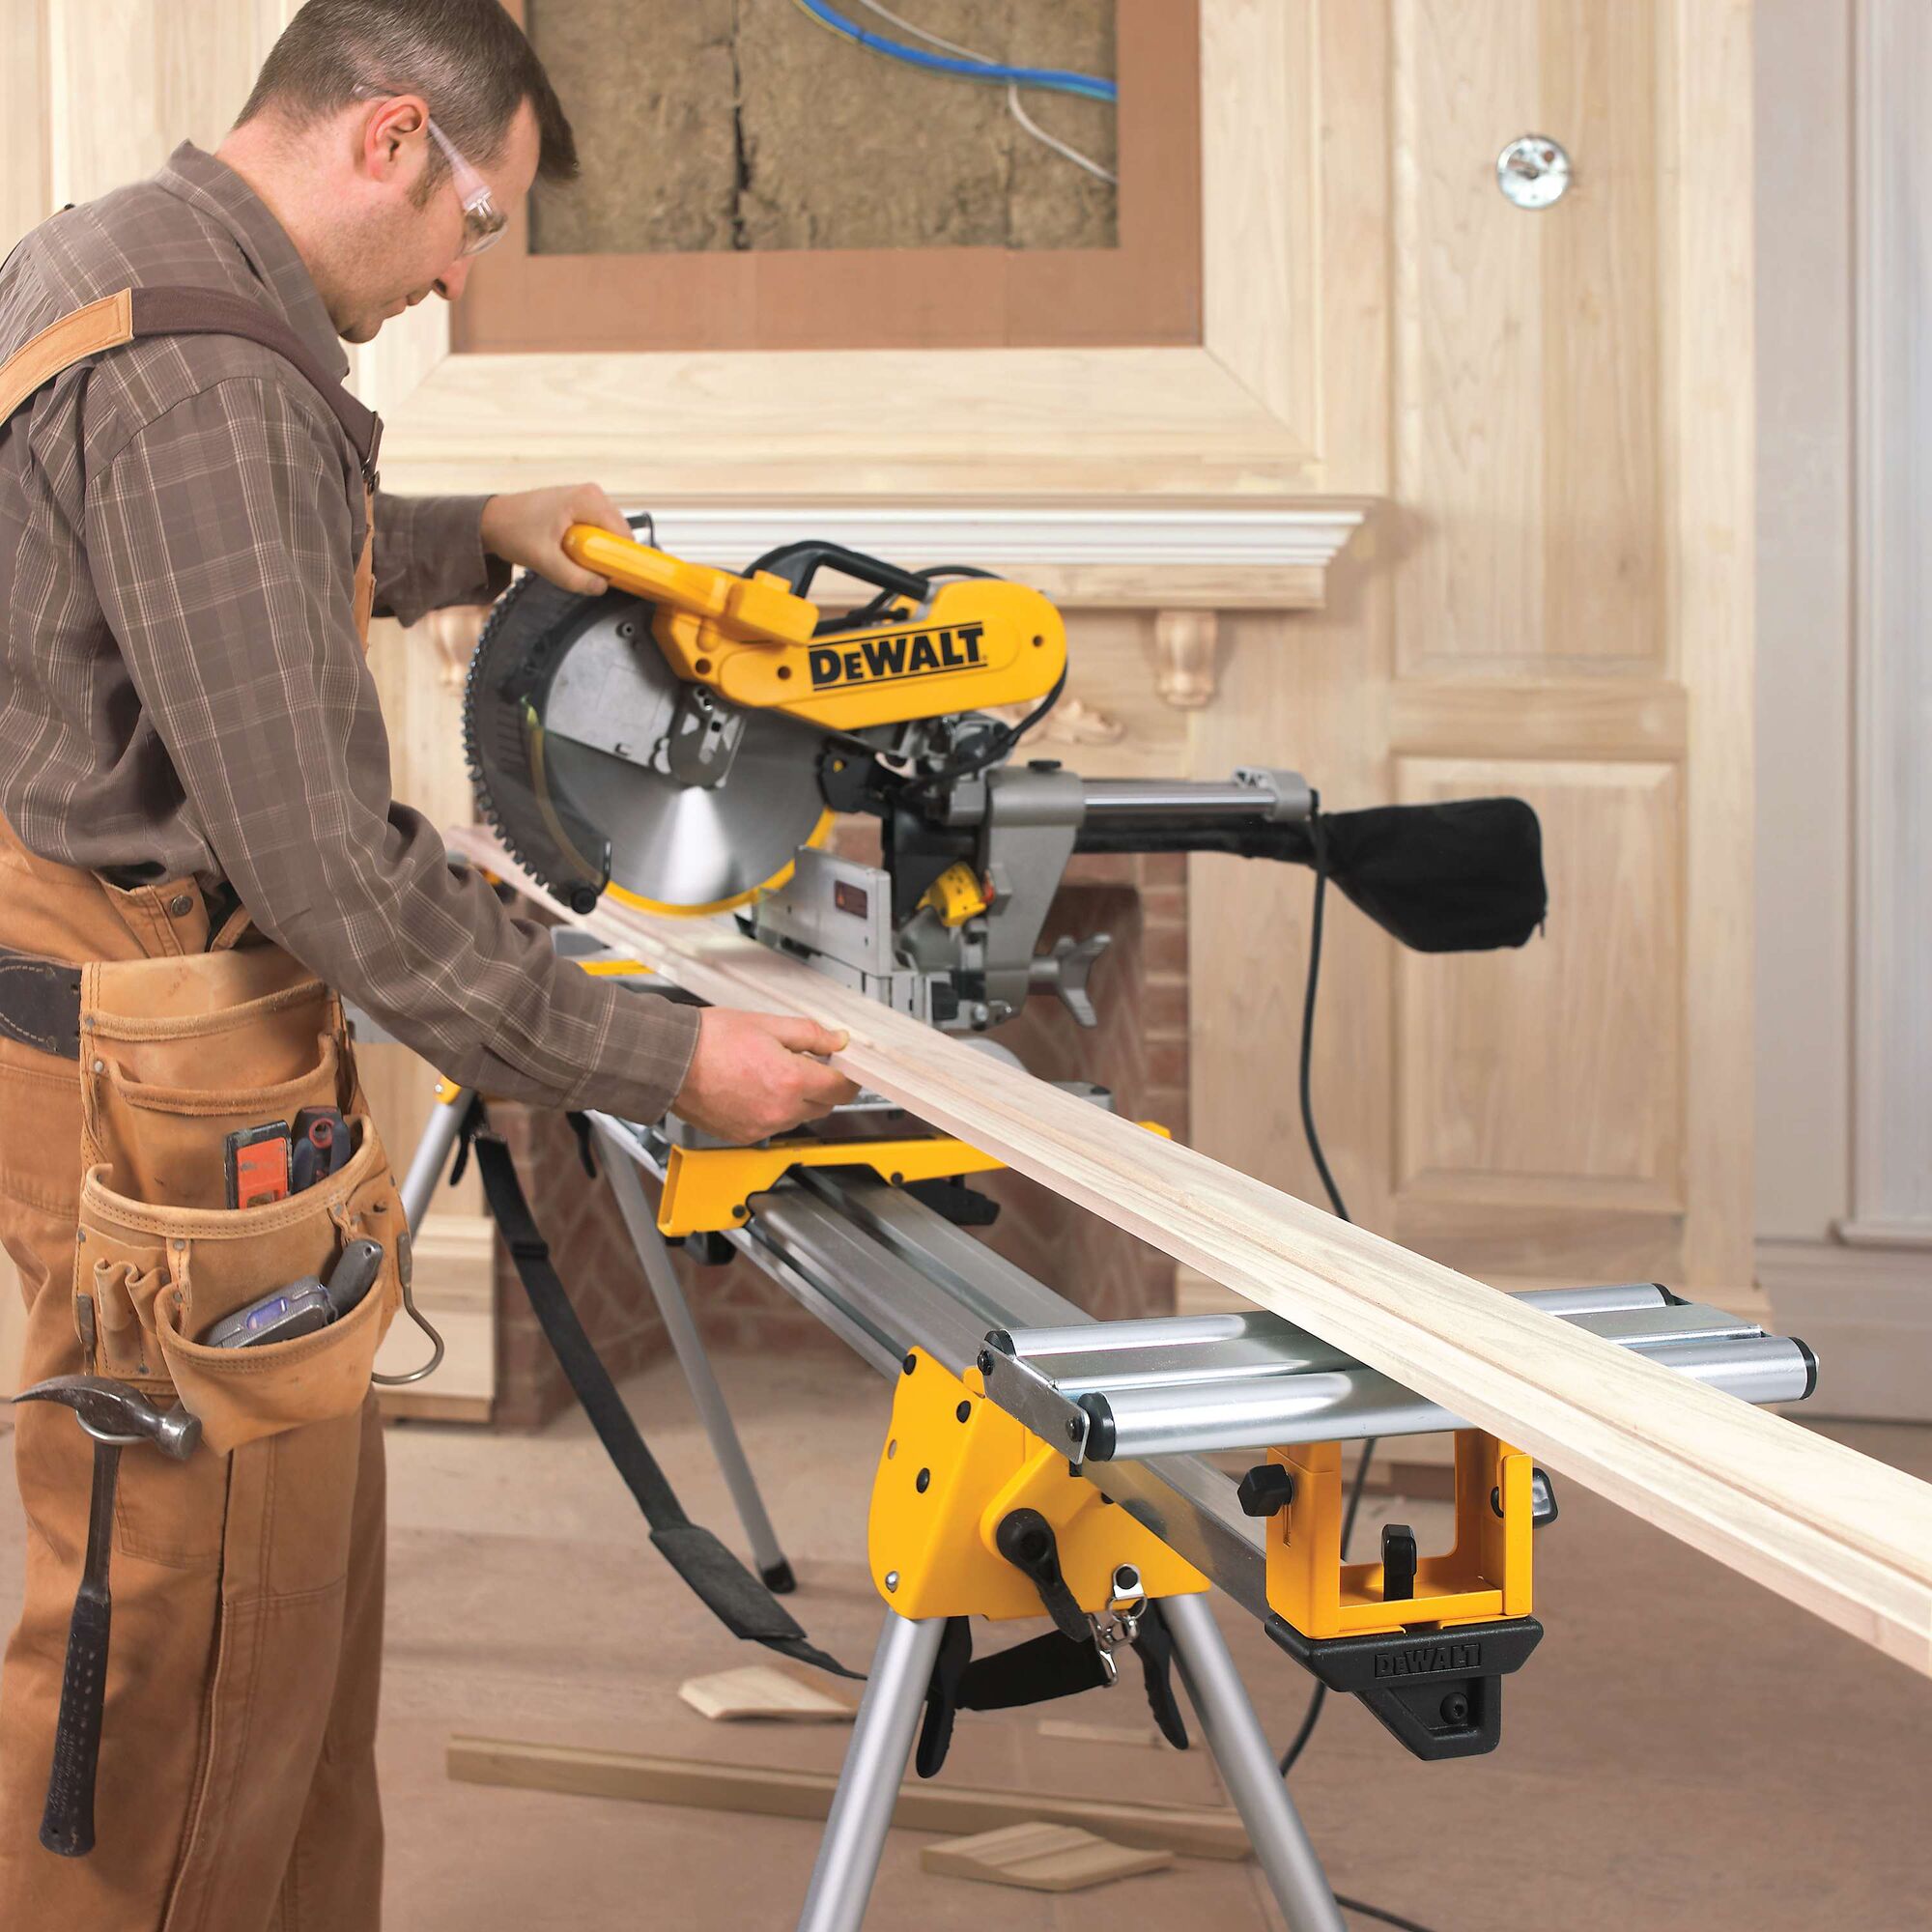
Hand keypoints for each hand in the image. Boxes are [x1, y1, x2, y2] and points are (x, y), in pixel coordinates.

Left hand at [479, 483, 631, 594]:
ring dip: (597, 551)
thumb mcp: (544, 561)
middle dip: (607, 555)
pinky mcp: (581, 504)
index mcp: (589, 500)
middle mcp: (593, 493)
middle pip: (619, 534)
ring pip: (609, 533)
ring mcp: (587, 496)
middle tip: (584, 568)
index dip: (620, 559)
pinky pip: (598, 530)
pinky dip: (590, 544)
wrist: (490, 519)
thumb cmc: (513, 532)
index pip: (623, 536)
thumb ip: (575, 578)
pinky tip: (571, 550)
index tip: (609, 577)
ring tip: (572, 557)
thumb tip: (601, 586)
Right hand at [671, 1010, 860, 1143]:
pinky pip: (772, 1125)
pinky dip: (773, 1110)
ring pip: (798, 1117)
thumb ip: (809, 1034)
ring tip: (772, 1072)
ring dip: (797, 1099)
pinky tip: (755, 1088)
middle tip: (809, 1063)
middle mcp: (780, 1111)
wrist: (671, 1061)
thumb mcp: (767, 1024)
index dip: (849, 1076)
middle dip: (823, 1086)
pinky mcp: (744, 1136)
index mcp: (790, 1081)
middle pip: (824, 1106)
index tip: (846, 1066)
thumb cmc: (709, 1040)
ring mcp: (761, 1127)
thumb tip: (837, 1041)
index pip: (841, 1088)